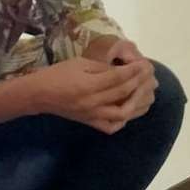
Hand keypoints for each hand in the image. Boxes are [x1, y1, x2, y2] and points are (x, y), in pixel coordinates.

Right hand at [28, 57, 150, 133]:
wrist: (40, 95)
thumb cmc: (58, 74)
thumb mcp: (79, 63)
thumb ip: (102, 68)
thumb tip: (123, 70)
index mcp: (88, 84)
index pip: (118, 78)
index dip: (134, 71)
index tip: (145, 64)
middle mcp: (93, 102)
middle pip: (123, 93)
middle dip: (139, 83)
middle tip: (150, 77)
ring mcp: (92, 115)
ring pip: (122, 113)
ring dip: (137, 103)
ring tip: (145, 94)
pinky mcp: (90, 123)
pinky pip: (111, 126)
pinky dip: (123, 120)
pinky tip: (130, 111)